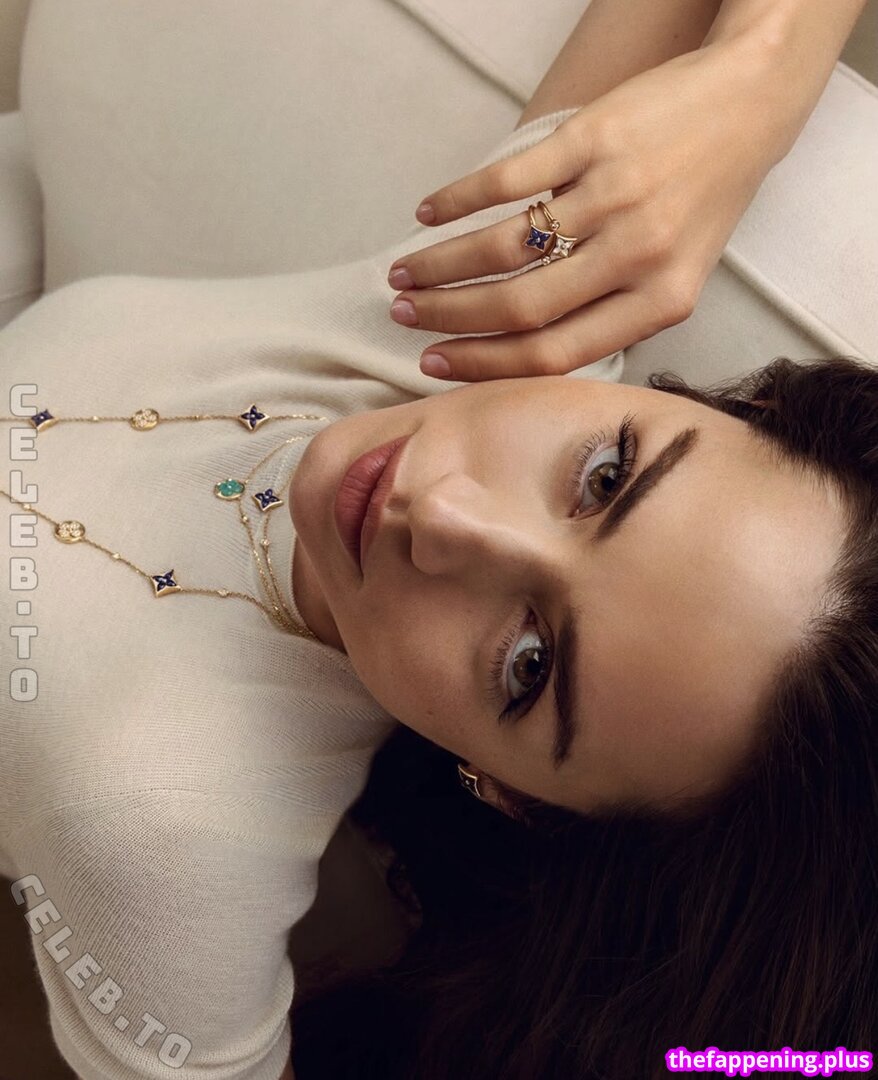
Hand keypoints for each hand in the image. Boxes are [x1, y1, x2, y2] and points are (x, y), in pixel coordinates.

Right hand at [387, 40, 790, 381]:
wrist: (751, 104)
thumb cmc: (706, 199)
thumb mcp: (678, 276)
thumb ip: (615, 316)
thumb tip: (523, 350)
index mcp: (660, 303)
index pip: (554, 353)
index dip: (484, 364)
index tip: (437, 364)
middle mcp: (637, 253)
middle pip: (521, 305)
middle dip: (450, 318)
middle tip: (407, 317)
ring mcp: (613, 193)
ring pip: (504, 245)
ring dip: (441, 265)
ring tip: (404, 274)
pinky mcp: (593, 136)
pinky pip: (507, 178)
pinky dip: (458, 199)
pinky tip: (428, 214)